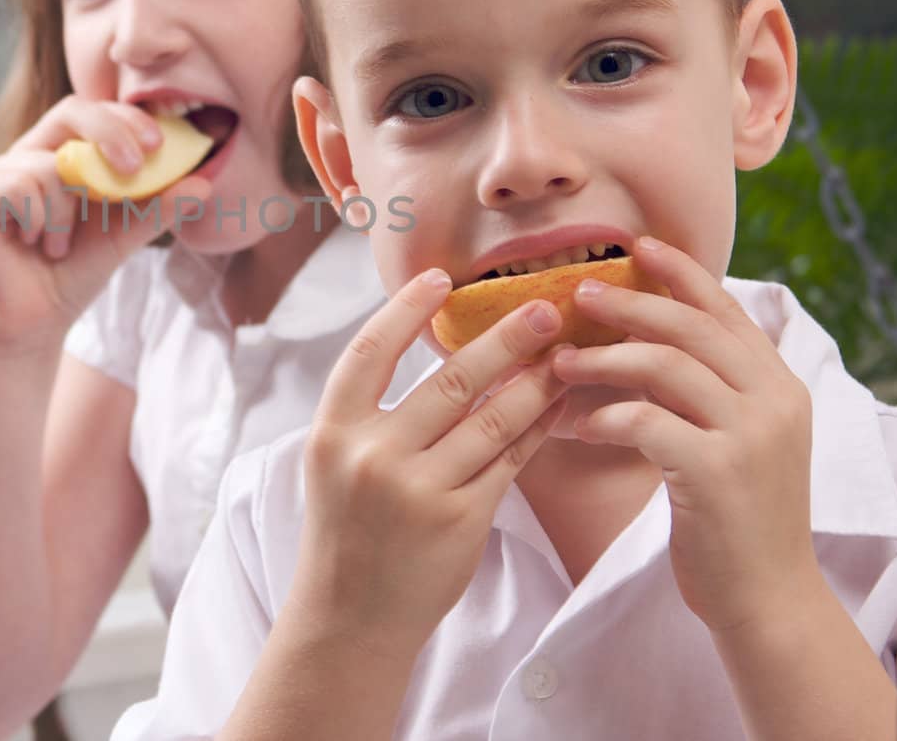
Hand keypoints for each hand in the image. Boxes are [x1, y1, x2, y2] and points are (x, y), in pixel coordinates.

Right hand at [0, 95, 210, 349]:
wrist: (37, 321)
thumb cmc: (76, 271)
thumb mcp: (126, 236)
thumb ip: (158, 207)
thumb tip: (203, 182)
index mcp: (62, 153)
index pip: (94, 111)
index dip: (126, 118)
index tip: (160, 144)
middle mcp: (28, 153)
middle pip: (69, 111)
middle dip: (109, 133)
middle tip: (135, 167)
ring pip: (48, 164)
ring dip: (67, 211)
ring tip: (59, 245)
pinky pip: (17, 186)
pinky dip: (39, 219)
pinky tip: (36, 244)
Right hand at [284, 269, 570, 660]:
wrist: (349, 617)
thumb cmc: (346, 529)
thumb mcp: (335, 461)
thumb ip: (372, 410)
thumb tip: (434, 347)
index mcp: (333, 432)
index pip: (370, 350)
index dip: (406, 309)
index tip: (442, 278)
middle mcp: (373, 456)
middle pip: (450, 379)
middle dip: (504, 338)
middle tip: (544, 306)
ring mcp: (419, 490)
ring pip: (492, 418)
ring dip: (534, 380)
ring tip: (563, 352)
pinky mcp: (460, 521)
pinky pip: (510, 461)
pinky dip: (536, 427)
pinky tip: (556, 404)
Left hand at [552, 236, 817, 632]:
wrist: (769, 601)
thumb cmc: (736, 520)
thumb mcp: (738, 442)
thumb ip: (709, 391)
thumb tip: (644, 341)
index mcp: (781, 385)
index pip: (727, 310)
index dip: (682, 272)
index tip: (638, 245)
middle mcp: (774, 401)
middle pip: (691, 326)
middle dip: (629, 302)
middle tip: (577, 293)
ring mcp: (750, 436)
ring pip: (665, 366)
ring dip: (603, 359)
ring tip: (559, 363)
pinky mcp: (718, 472)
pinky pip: (646, 422)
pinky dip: (604, 417)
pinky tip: (575, 426)